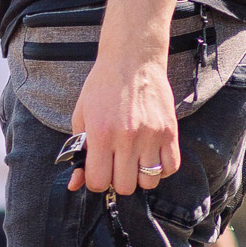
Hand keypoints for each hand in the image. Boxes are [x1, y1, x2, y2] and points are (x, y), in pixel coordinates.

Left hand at [70, 51, 179, 196]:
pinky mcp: (170, 130)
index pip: (99, 182)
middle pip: (125, 186)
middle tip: (116, 165)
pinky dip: (161, 169)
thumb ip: (78, 153)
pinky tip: (151, 158)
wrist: (132, 60)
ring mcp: (151, 135)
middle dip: (117, 181)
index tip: (98, 172)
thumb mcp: (81, 118)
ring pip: (149, 181)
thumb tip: (74, 184)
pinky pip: (171, 167)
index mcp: (101, 135)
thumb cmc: (102, 88)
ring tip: (134, 162)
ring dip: (140, 177)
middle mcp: (127, 138)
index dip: (96, 182)